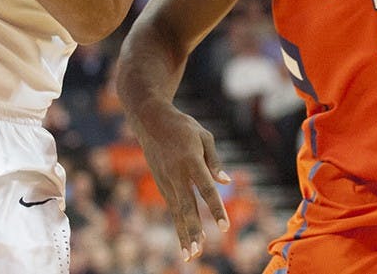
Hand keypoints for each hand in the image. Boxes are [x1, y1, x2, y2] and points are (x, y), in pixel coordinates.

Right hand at [131, 103, 230, 260]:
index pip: (206, 188)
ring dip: (184, 234)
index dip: (215, 208)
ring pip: (177, 212)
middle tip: (198, 251)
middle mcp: (176, 174)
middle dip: (193, 230)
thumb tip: (226, 182)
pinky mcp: (162, 184)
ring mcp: (166, 180)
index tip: (224, 227)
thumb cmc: (182, 126)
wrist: (150, 120)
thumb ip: (215, 161)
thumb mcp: (204, 136)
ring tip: (190, 256)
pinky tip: (185, 242)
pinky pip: (173, 208)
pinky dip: (179, 226)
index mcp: (191, 160)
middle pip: (187, 206)